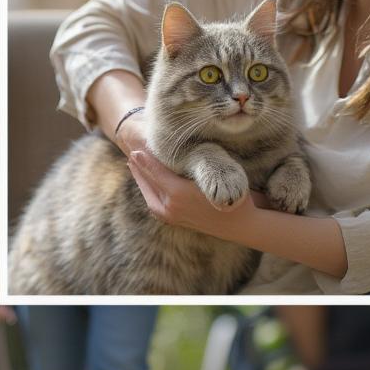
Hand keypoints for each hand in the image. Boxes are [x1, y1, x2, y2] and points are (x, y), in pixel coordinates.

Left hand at [127, 149, 255, 232]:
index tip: (135, 144)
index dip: (144, 156)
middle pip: (147, 180)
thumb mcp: (213, 175)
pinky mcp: (172, 220)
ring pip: (147, 192)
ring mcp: (169, 215)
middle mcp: (170, 205)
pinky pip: (152, 202)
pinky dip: (147, 189)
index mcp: (177, 192)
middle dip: (138, 165)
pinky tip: (146, 181)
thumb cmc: (231, 194)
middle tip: (129, 147)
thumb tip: (176, 149)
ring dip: (140, 177)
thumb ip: (190, 165)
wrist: (240, 225)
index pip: (154, 169)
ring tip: (134, 163)